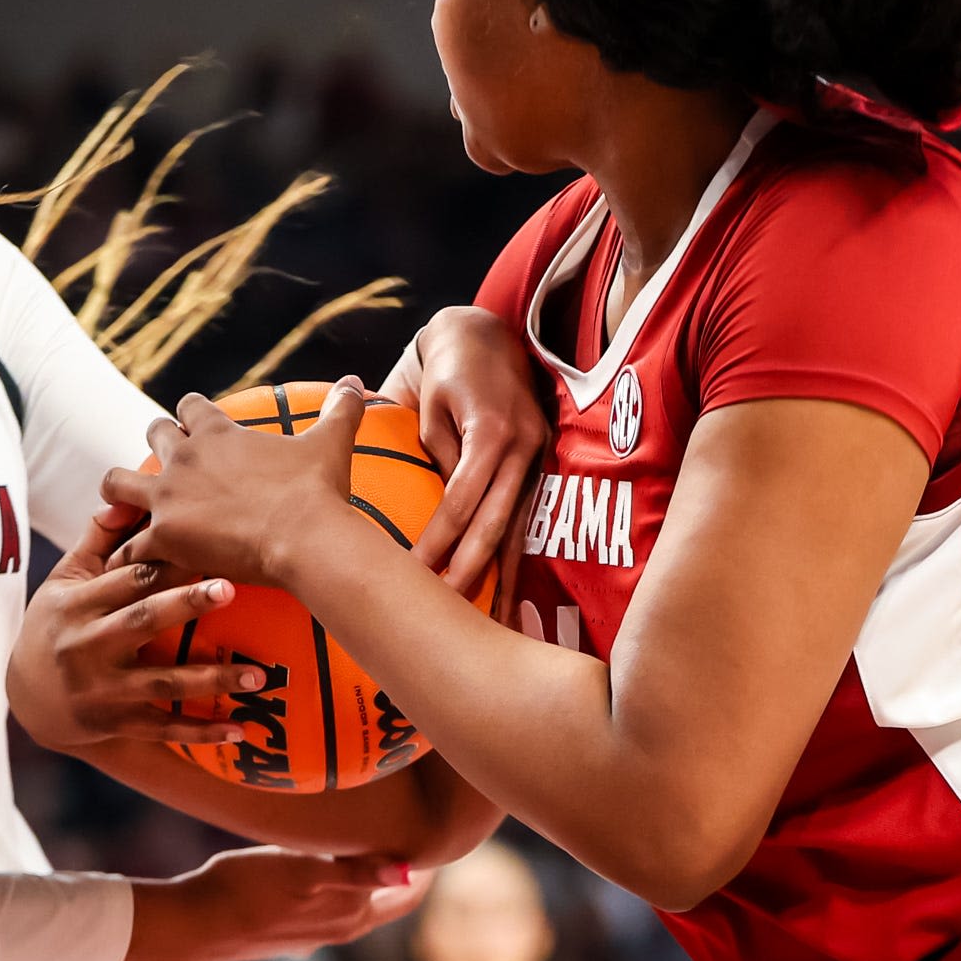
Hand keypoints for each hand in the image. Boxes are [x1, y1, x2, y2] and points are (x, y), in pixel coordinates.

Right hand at [7, 505, 261, 752]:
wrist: (27, 697)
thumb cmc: (55, 623)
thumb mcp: (63, 580)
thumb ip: (96, 540)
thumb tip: (124, 496)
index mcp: (78, 604)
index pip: (126, 579)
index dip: (163, 561)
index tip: (204, 545)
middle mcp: (88, 646)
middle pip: (143, 621)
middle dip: (187, 605)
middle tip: (232, 587)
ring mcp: (103, 689)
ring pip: (162, 683)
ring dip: (211, 679)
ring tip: (257, 676)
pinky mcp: (116, 722)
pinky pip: (163, 728)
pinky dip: (200, 732)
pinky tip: (238, 730)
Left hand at [104, 378, 369, 589]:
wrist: (306, 538)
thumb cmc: (317, 492)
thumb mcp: (331, 443)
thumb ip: (341, 409)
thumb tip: (357, 380)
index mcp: (219, 433)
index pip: (190, 406)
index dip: (191, 415)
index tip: (196, 426)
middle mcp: (186, 458)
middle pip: (152, 434)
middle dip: (157, 445)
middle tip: (169, 470)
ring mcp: (169, 496)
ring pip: (116, 483)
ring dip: (119, 493)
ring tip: (124, 511)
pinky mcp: (163, 535)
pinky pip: (128, 544)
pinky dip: (127, 554)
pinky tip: (130, 565)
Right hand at [123, 847, 429, 960]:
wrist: (194, 925)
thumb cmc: (247, 892)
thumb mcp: (304, 874)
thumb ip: (356, 872)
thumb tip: (409, 873)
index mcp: (352, 917)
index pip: (407, 894)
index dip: (427, 868)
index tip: (438, 836)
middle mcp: (339, 930)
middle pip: (385, 901)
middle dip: (402, 873)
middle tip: (413, 833)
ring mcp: (311, 934)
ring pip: (355, 903)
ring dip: (369, 879)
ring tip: (373, 845)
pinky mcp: (285, 930)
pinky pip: (324, 905)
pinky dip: (337, 886)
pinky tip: (322, 867)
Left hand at [396, 307, 549, 592]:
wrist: (484, 335)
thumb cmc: (443, 374)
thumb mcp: (428, 408)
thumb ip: (438, 458)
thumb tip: (442, 513)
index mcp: (492, 430)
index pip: (462, 499)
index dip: (440, 539)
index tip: (414, 572)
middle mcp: (525, 446)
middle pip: (498, 523)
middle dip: (473, 571)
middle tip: (448, 612)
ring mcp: (541, 456)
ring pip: (522, 529)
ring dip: (508, 580)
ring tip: (498, 625)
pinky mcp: (545, 464)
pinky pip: (530, 519)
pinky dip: (520, 558)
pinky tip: (516, 596)